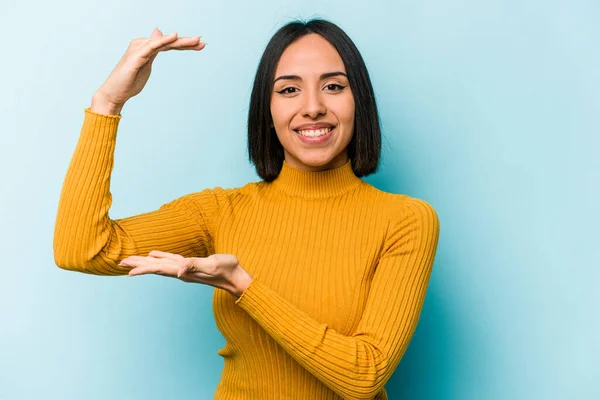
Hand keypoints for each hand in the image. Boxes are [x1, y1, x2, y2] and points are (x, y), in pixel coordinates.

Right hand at [94, 27, 204, 109]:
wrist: (114, 94)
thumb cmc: (129, 82)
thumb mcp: (146, 65)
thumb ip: (154, 52)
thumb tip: (159, 35)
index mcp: (145, 48)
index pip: (168, 45)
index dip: (184, 44)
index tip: (200, 45)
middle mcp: (142, 45)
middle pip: (168, 42)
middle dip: (186, 42)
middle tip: (202, 42)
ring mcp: (138, 50)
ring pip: (163, 43)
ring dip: (180, 41)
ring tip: (196, 40)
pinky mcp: (135, 57)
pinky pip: (152, 47)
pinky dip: (163, 41)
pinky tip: (174, 36)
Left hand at [119, 251, 253, 298]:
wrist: (237, 278)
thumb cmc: (226, 270)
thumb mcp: (211, 264)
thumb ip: (194, 266)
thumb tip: (178, 271)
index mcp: (183, 271)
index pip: (159, 269)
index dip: (143, 269)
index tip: (127, 271)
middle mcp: (181, 271)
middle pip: (155, 267)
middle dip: (138, 265)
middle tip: (120, 262)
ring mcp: (185, 269)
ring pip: (160, 264)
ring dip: (145, 262)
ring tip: (131, 260)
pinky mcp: (191, 265)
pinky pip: (170, 260)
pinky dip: (160, 257)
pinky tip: (154, 254)